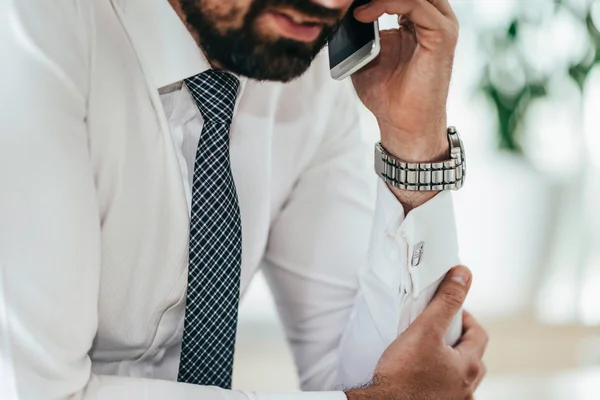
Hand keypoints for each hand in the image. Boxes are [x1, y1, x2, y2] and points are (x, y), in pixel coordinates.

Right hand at [345, 266, 488, 399]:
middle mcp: (467, 388)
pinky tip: (422, 374)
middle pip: (472, 356)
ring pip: (459, 375)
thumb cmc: (402, 373)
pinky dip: (439, 378)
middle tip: (438, 329)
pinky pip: (446, 389)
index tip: (448, 311)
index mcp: (469, 367)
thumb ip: (446, 301)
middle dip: (458, 339)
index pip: (478, 334)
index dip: (465, 317)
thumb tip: (463, 274)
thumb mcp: (425, 329)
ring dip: (450, 361)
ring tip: (429, 351)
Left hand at [352, 0, 459, 210]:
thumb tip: (341, 13)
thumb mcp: (364, 56)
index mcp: (415, 19)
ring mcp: (440, 25)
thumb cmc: (386, 95)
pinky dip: (386, 4)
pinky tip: (364, 15)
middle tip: (348, 1)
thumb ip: (357, 32)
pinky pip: (416, 5)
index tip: (343, 1)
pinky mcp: (442, 36)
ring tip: (353, 7)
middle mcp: (431, 18)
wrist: (402, 124)